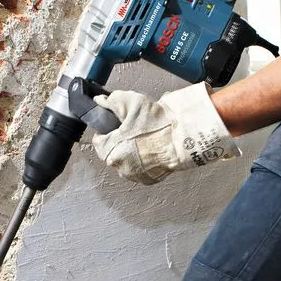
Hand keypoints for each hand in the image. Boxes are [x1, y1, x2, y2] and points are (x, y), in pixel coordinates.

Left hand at [92, 83, 240, 184]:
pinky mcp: (147, 179)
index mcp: (110, 150)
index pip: (98, 140)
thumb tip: (101, 101)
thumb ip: (112, 101)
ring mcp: (134, 175)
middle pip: (111, 151)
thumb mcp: (132, 103)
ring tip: (144, 139)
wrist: (182, 140)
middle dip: (119, 141)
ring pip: (125, 160)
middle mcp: (120, 166)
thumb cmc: (158, 124)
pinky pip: (139, 168)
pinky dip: (142, 160)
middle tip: (133, 130)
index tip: (116, 126)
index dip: (107, 130)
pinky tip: (151, 149)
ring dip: (130, 151)